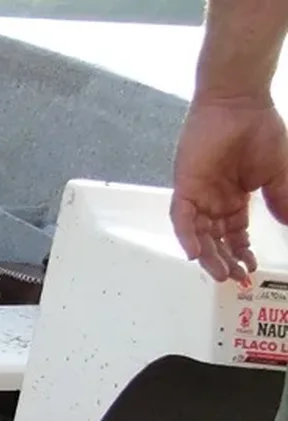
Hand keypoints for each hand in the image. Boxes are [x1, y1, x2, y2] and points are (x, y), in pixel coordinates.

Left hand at [171, 97, 287, 281]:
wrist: (240, 103)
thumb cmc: (260, 131)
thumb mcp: (278, 174)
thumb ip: (283, 201)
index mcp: (234, 198)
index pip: (235, 234)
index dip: (242, 252)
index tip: (250, 270)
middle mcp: (214, 200)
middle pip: (216, 239)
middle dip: (225, 260)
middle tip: (234, 279)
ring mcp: (198, 193)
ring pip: (198, 233)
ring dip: (208, 255)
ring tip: (220, 273)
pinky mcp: (185, 185)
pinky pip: (182, 217)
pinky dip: (187, 236)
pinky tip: (195, 253)